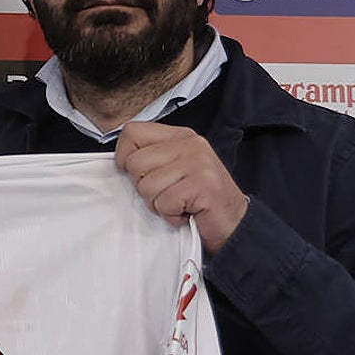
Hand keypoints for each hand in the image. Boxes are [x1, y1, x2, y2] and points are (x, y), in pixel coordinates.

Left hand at [114, 122, 248, 254]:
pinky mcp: (202, 185)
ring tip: (179, 203)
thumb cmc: (198, 199)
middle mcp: (190, 145)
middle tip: (167, 194)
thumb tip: (120, 160)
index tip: (137, 172)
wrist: (234, 222)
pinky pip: (164, 203)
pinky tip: (187, 212)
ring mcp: (198, 164)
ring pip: (147, 186)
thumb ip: (151, 159)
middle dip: (144, 187)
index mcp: (179, 136)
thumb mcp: (174, 169)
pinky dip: (171, 215)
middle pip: (135, 162)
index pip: (132, 132)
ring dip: (159, 204)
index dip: (124, 155)